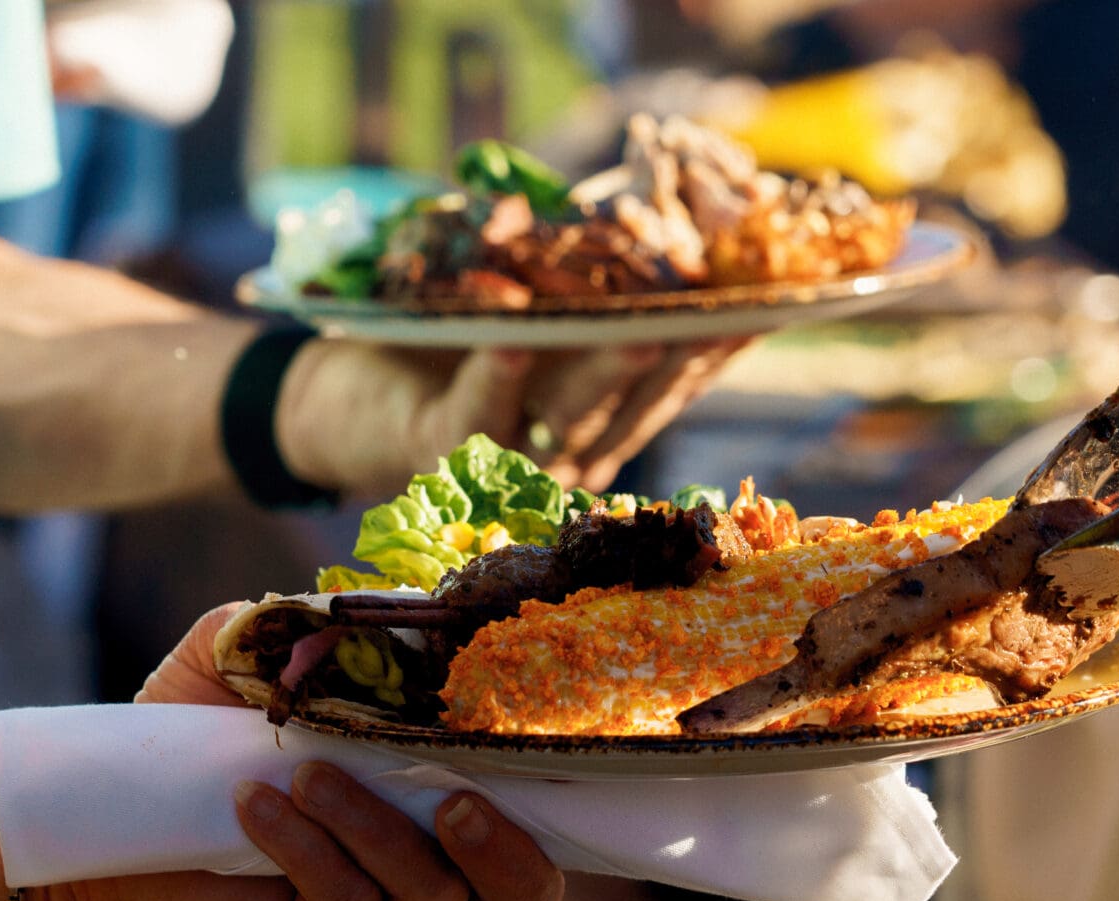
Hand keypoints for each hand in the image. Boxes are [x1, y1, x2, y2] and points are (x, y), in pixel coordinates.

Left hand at [0, 606, 563, 900]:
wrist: (108, 800)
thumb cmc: (198, 719)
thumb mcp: (250, 650)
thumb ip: (306, 621)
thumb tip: (350, 612)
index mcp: (439, 782)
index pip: (539, 806)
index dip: (565, 790)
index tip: (543, 735)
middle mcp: (429, 850)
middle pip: (526, 890)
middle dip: (509, 851)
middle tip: (458, 803)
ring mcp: (380, 899)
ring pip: (432, 893)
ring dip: (375, 829)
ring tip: (301, 774)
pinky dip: (310, 851)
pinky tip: (257, 805)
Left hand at [274, 336, 749, 496]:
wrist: (354, 401)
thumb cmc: (457, 346)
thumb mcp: (535, 318)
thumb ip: (589, 293)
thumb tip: (663, 220)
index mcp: (598, 424)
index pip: (671, 389)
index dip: (717, 352)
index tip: (765, 310)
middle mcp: (567, 455)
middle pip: (635, 406)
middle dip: (682, 361)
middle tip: (727, 317)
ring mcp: (507, 462)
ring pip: (569, 417)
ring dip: (606, 373)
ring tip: (646, 329)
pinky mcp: (441, 451)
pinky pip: (475, 414)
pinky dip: (493, 379)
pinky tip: (513, 342)